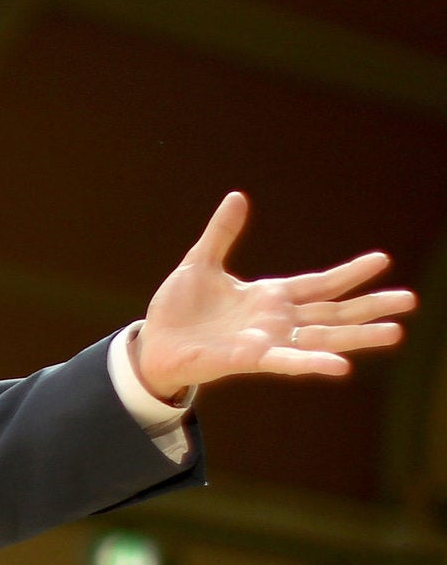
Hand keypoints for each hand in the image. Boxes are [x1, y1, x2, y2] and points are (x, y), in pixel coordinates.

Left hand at [133, 193, 416, 400]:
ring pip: (322, 339)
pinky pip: (287, 362)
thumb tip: (237, 197)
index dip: (348, 273)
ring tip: (395, 332)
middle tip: (410, 301)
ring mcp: (266, 342)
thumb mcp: (200, 263)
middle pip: (333, 313)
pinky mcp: (248, 360)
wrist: (153, 344)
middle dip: (370, 307)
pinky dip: (313, 363)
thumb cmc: (178, 310)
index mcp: (269, 297)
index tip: (382, 260)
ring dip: (357, 337)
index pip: (318, 285)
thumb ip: (221, 234)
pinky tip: (342, 367)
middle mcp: (276, 322)